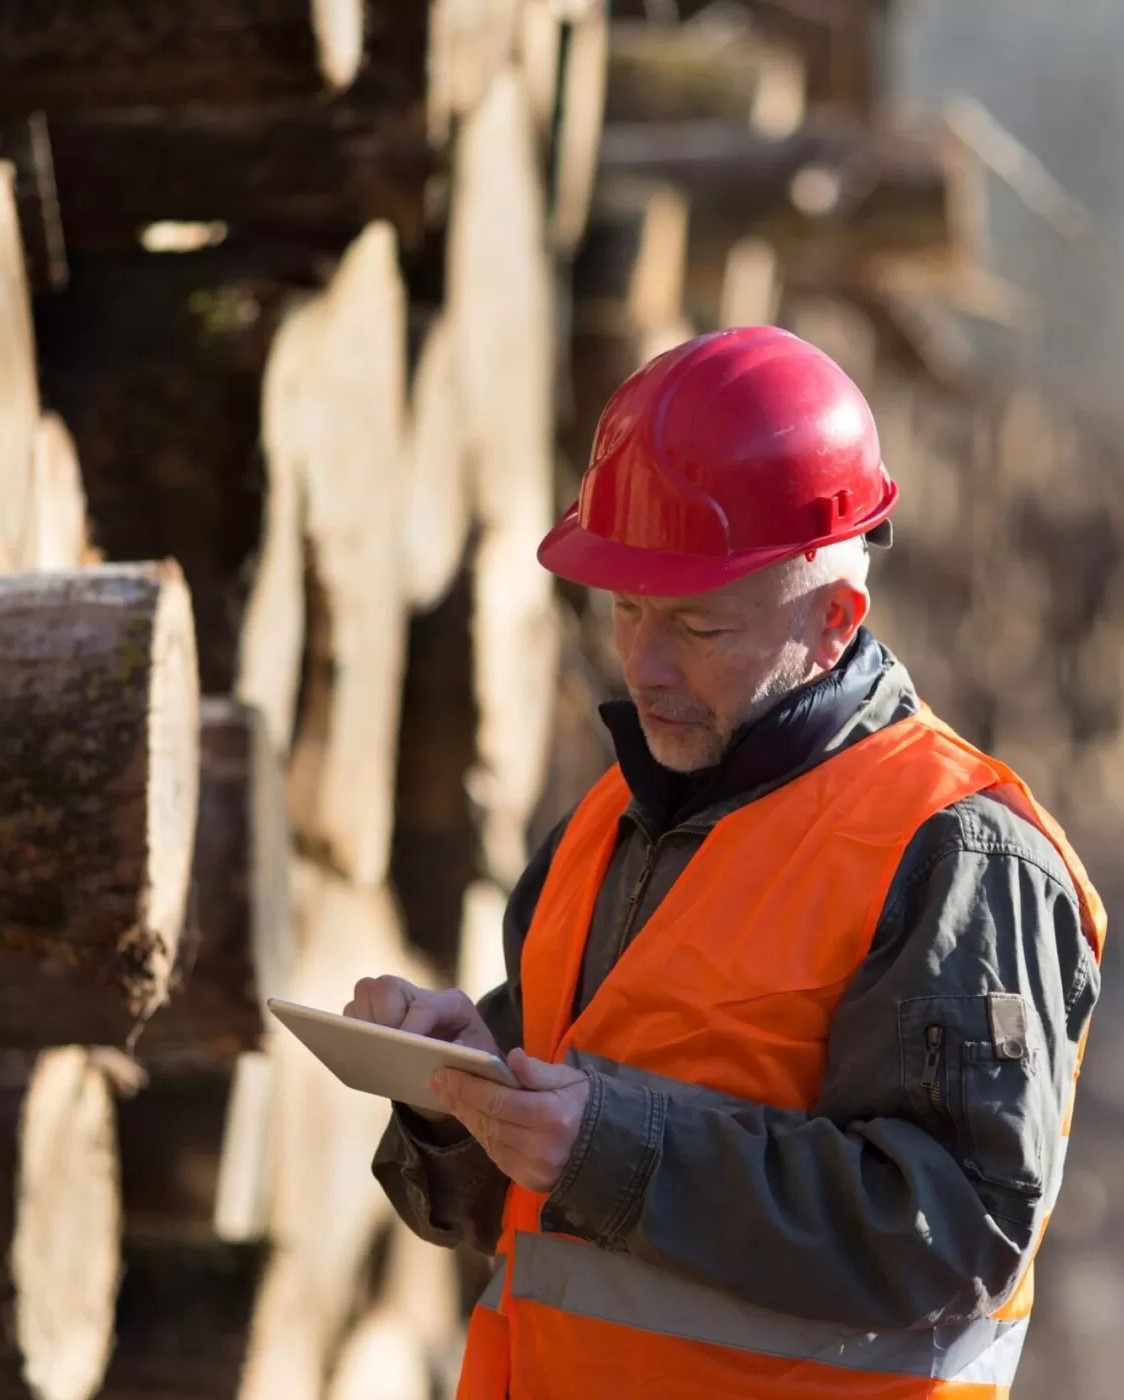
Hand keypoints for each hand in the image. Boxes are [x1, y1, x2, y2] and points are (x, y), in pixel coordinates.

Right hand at [343, 976, 499, 1122]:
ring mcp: (394, 1004)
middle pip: (386, 986)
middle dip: (381, 1016)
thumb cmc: (471, 1068)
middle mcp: (419, 996)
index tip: (405, 1052)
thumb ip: (463, 1064)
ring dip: (363, 1024)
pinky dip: (350, 1034)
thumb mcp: (477, 1067)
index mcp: (452, 1004)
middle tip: (384, 1046)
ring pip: (365, 993)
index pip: (425, 1006)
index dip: (412, 1029)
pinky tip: (356, 1056)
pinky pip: (351, 1015)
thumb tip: (438, 1068)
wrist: (457, 1073)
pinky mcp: (374, 1018)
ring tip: (369, 1052)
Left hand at [430, 1048, 590, 1192]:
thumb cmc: (588, 1105)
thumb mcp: (569, 1079)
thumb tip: (510, 1058)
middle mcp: (538, 1146)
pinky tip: (471, 1118)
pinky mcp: (528, 1181)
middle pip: (487, 1121)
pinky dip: (482, 1134)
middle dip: (459, 1100)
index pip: (497, 1101)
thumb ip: (538, 1071)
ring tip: (449, 1096)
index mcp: (550, 1116)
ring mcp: (533, 1168)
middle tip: (438, 1082)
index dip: (467, 1087)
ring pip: (487, 1139)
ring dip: (466, 1117)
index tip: (444, 1072)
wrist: (611, 1149)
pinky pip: (496, 1154)